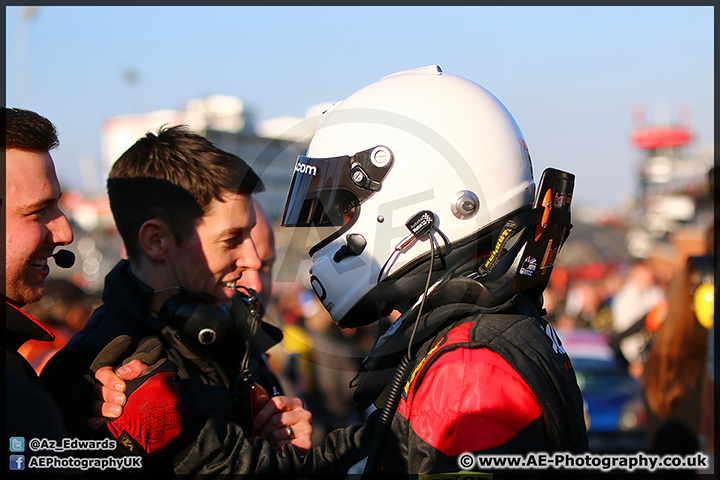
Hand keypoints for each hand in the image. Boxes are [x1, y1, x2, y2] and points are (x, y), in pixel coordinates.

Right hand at [84, 335, 183, 454]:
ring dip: (105, 408)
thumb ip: (137, 367)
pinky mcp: (100, 418)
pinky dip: (93, 421)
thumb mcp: (146, 373)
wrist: (156, 405)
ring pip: (94, 405)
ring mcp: (100, 404)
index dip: (110, 379)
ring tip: (118, 412)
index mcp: (112, 376)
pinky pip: (89, 420)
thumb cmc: (147, 385)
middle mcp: (103, 389)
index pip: (102, 374)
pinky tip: (100, 422)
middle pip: (97, 390)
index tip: (122, 386)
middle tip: (122, 400)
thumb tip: (122, 372)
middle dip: (109, 395)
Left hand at [253, 394, 311, 453]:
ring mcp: (307, 429)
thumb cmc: (280, 427)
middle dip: (264, 430)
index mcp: (296, 403)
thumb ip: (265, 405)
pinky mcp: (306, 443)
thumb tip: (260, 399)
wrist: (292, 447)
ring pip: (277, 434)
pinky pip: (283, 445)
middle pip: (276, 419)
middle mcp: (304, 414)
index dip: (263, 413)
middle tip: (262, 435)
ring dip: (270, 439)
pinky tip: (278, 447)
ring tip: (271, 441)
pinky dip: (277, 447)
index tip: (256, 423)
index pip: (277, 402)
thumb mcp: (272, 414)